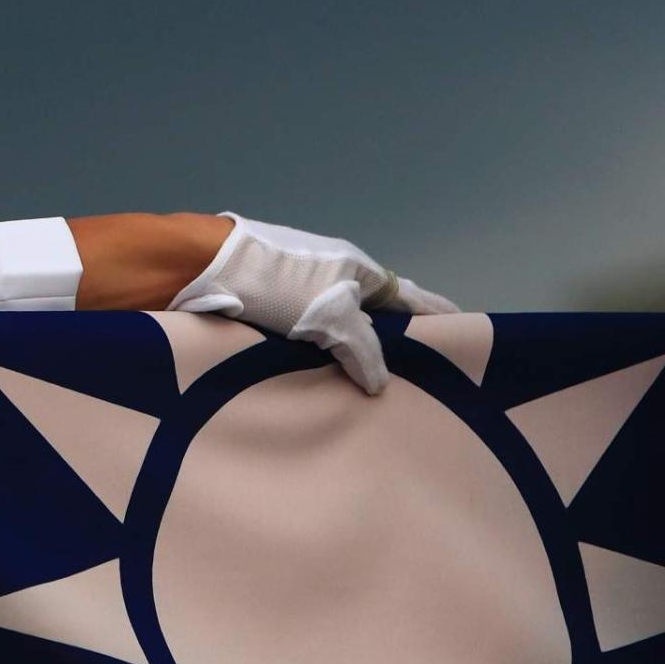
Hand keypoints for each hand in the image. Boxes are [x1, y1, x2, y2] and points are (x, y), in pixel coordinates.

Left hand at [167, 212, 457, 393]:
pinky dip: (313, 363)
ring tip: (367, 397)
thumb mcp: (330, 315)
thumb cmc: (276, 280)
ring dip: (348, 358)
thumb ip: (363, 348)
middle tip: (416, 384)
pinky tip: (315, 389)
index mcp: (358, 269)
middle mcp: (332, 277)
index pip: (410, 299)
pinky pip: (301, 342)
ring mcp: (297, 292)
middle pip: (373, 316)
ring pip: (335, 331)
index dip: (436, 319)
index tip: (465, 340)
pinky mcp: (264, 309)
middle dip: (393, 345)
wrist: (200, 266)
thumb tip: (381, 383)